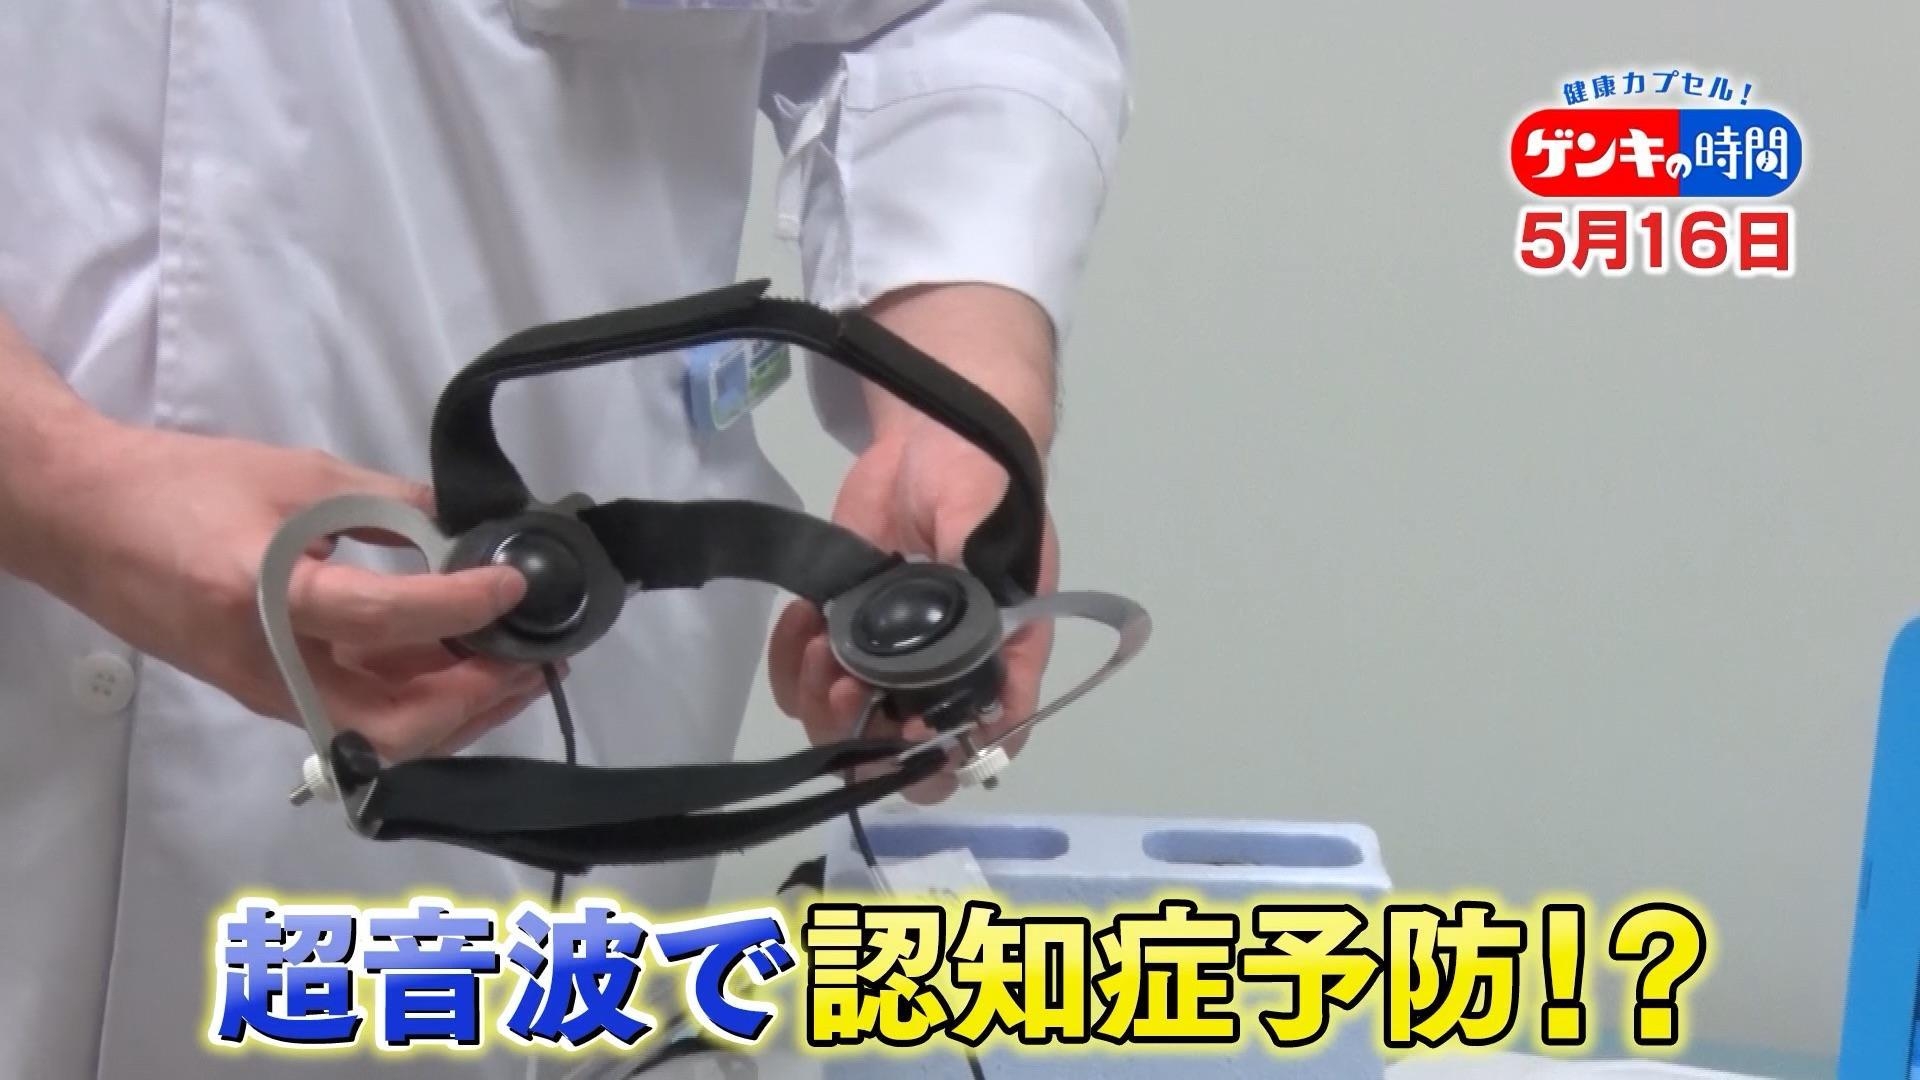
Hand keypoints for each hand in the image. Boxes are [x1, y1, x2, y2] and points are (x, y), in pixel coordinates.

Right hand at [17, 421, 548, 761]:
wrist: (85, 520)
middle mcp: (266, 664)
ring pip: (379, 732)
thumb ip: (389, 505)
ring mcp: (266, 691)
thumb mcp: (297, 476)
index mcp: (263, 595)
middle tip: (535, 657)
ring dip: (457, 707)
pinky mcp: (269, 696)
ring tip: (518, 666)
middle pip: (389, 721)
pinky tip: (463, 664)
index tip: (512, 585)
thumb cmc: (182, 487)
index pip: (383, 620)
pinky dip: (419, 699)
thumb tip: (468, 528)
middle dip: (474, 700)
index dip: (460, 607)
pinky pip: (357, 714)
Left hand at [769, 415, 1059, 804]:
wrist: (931, 436)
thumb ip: (977, 590)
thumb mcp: (988, 529)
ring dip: (821, 700)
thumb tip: (964, 653)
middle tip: (844, 683)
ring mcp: (889, 654)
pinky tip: (800, 627)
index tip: (903, 725)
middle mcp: (945, 671)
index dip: (940, 756)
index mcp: (999, 657)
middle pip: (901, 749)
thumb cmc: (981, 477)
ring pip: (846, 723)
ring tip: (819, 647)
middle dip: (862, 732)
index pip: (981, 740)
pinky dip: (790, 666)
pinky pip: (806, 676)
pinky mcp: (843, 628)